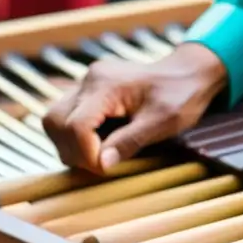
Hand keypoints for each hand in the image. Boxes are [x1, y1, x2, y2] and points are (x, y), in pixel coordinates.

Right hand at [43, 43, 228, 173]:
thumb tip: (101, 165)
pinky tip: (98, 145)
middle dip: (73, 151)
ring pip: (54, 120)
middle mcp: (89, 80)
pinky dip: (74, 136)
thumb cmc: (182, 94)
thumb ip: (131, 141)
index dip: (85, 154)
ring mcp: (86, 84)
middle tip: (100, 167)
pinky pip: (66, 116)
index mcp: (106, 84)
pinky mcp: (88, 91)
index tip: (105, 170)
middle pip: (55, 122)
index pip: (76, 125)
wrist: (189, 73)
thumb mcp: (164, 122)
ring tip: (97, 158)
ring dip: (69, 145)